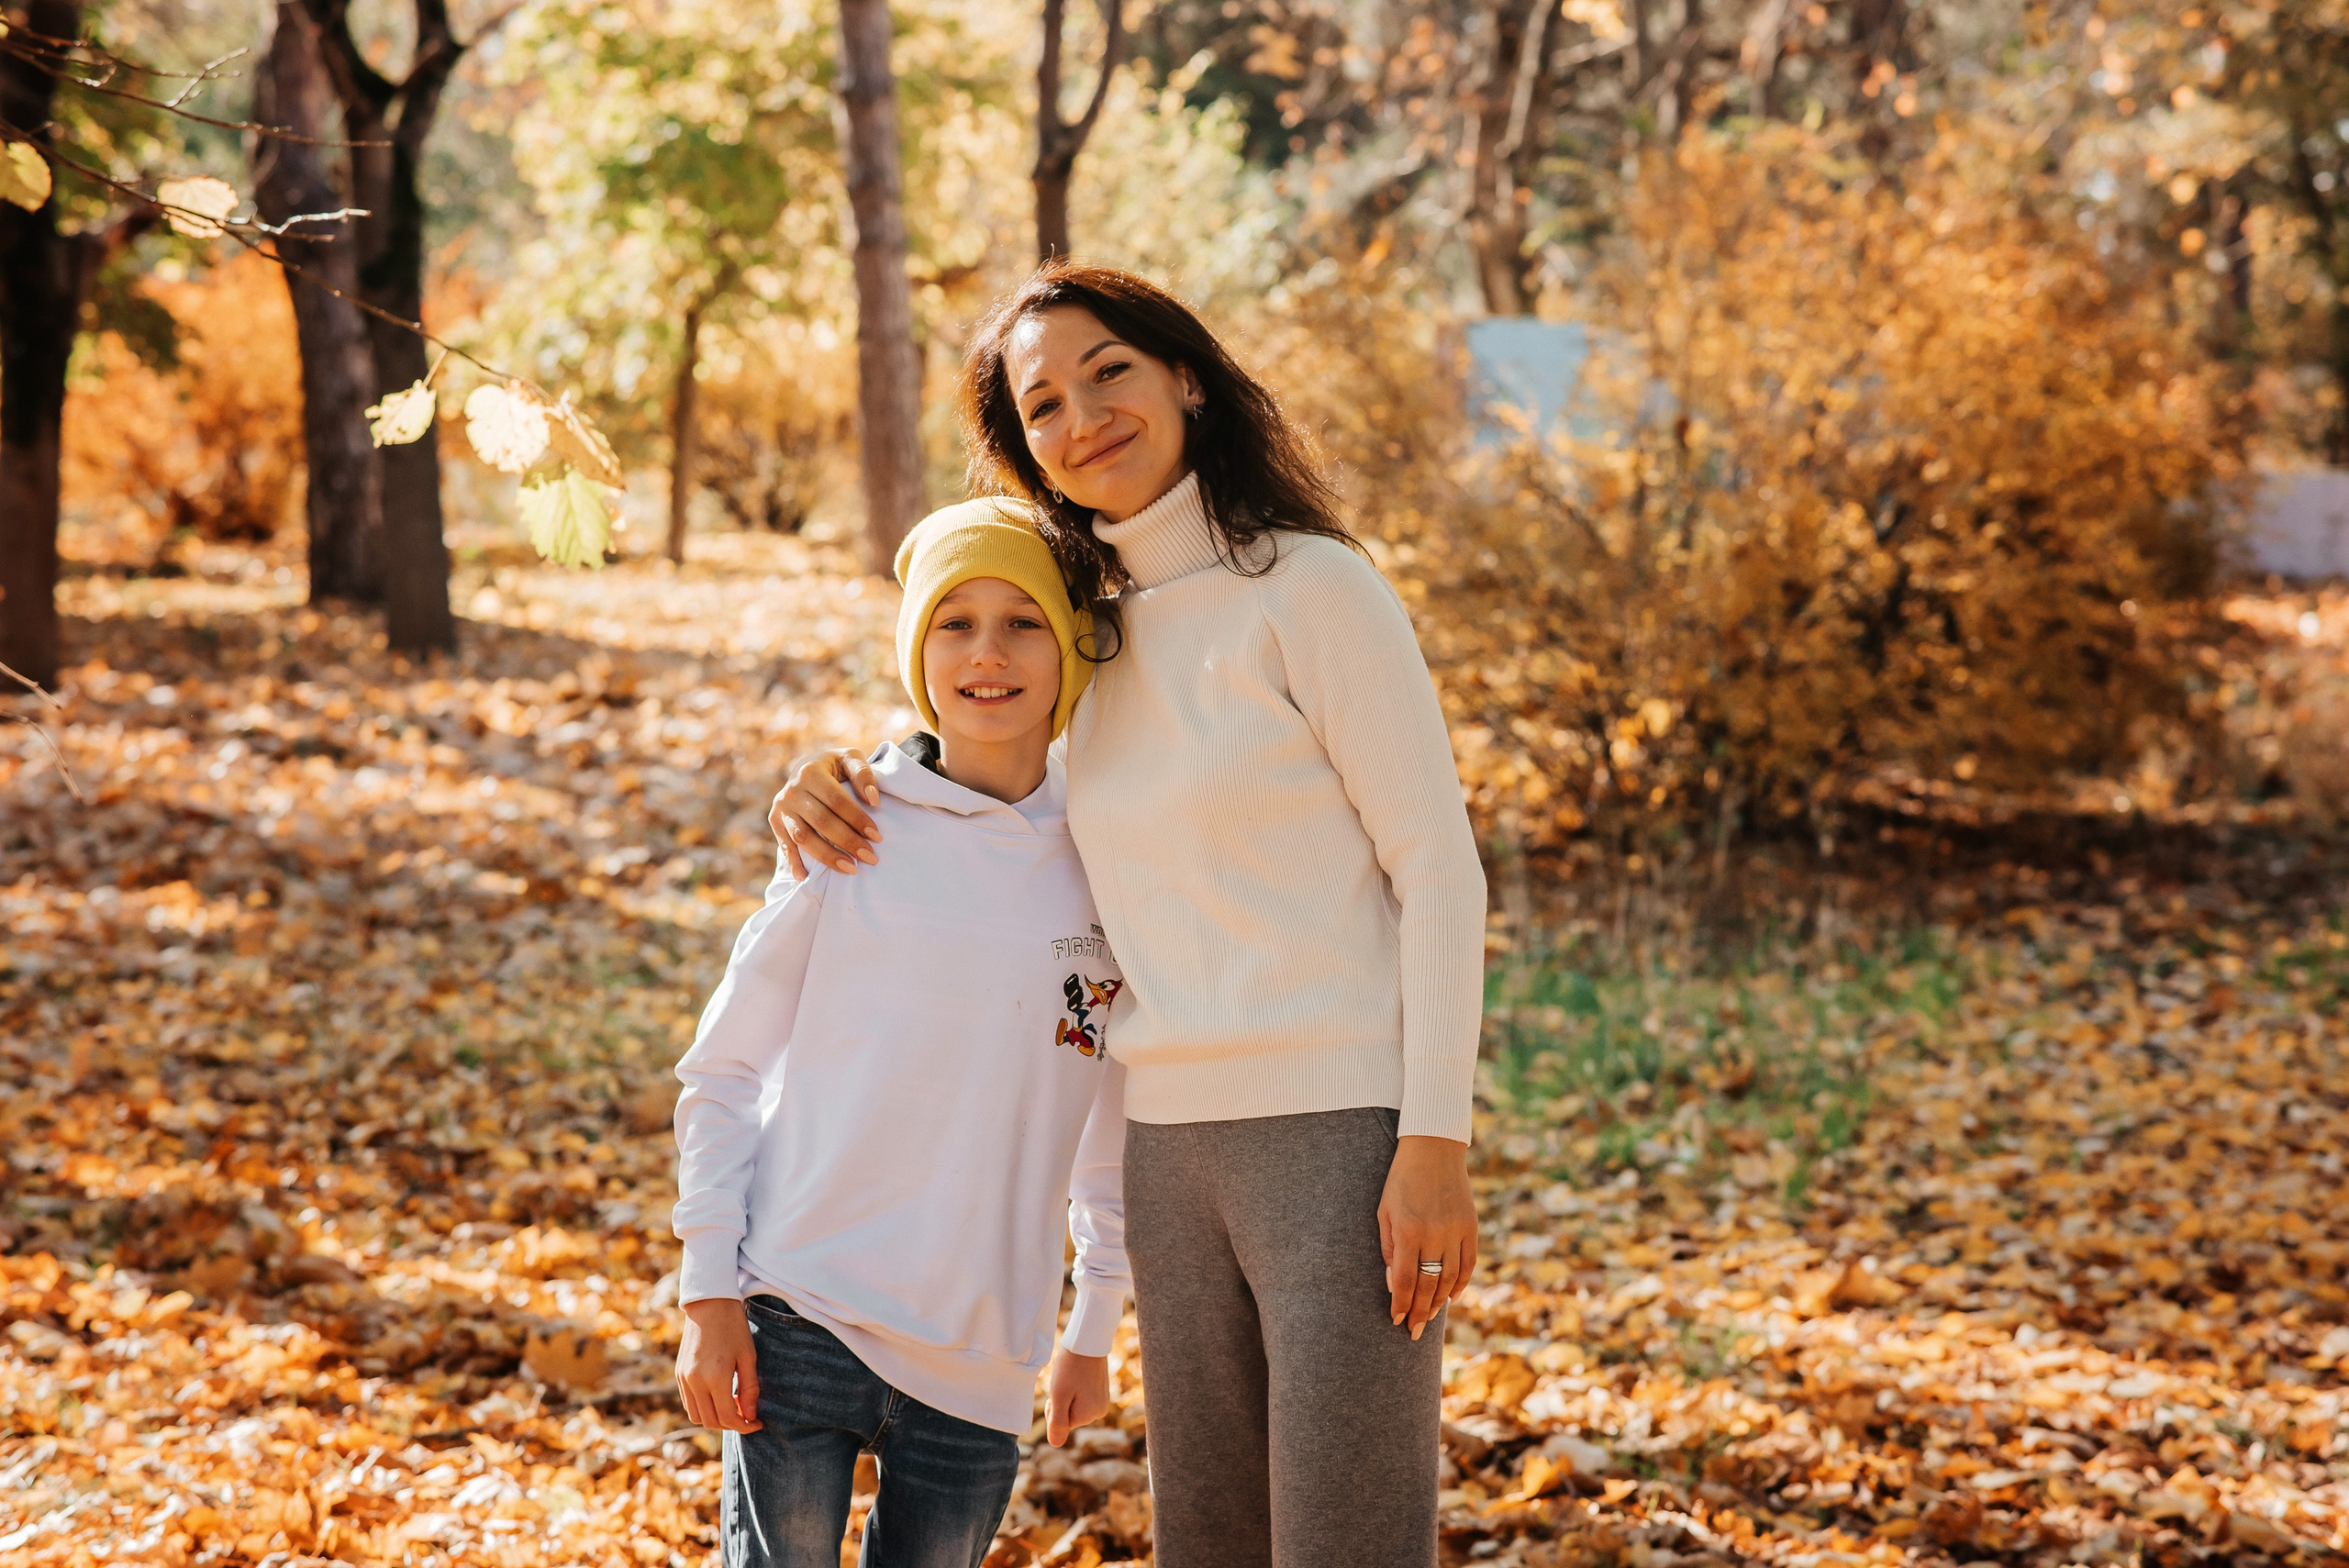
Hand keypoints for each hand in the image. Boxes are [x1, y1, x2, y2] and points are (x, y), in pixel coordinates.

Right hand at [676, 1298, 762, 1431]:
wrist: (709, 1304)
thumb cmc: (733, 1328)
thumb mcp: (748, 1357)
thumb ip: (750, 1389)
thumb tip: (750, 1417)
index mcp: (715, 1378)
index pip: (728, 1417)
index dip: (744, 1426)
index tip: (757, 1423)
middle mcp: (695, 1382)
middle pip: (711, 1422)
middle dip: (730, 1425)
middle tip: (746, 1416)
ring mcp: (683, 1379)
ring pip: (697, 1416)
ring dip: (715, 1418)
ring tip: (733, 1406)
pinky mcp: (678, 1374)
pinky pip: (689, 1403)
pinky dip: (703, 1408)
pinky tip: (719, 1397)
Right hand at [768, 747, 882, 878]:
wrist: (805, 768)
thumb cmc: (834, 766)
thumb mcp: (849, 758)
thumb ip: (863, 774)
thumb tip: (874, 801)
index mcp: (810, 772)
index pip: (836, 801)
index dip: (857, 819)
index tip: (877, 836)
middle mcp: (791, 790)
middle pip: (821, 822)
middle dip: (847, 842)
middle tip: (870, 858)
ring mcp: (781, 808)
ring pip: (803, 837)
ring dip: (827, 856)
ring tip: (851, 869)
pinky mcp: (775, 822)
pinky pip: (785, 846)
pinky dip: (794, 863)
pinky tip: (806, 878)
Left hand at [1044, 1348, 1109, 1445]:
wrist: (1087, 1341)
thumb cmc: (1071, 1367)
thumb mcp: (1059, 1395)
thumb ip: (1057, 1422)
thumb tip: (1055, 1444)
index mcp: (1089, 1415)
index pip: (1062, 1423)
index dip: (1054, 1407)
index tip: (1058, 1388)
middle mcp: (1100, 1411)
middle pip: (1070, 1415)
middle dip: (1062, 1401)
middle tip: (1065, 1381)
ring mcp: (1103, 1400)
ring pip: (1075, 1405)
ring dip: (1069, 1394)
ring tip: (1072, 1376)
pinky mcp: (1102, 1390)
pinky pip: (1083, 1397)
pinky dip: (1076, 1388)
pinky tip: (1078, 1374)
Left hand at [1378, 1134, 1476, 1341]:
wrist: (1433, 1150)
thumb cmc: (1400, 1181)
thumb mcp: (1385, 1211)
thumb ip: (1388, 1248)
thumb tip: (1393, 1284)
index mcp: (1408, 1231)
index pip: (1404, 1280)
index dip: (1401, 1304)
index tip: (1397, 1321)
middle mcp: (1434, 1235)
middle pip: (1428, 1285)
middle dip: (1419, 1312)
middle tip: (1413, 1332)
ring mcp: (1455, 1231)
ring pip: (1449, 1279)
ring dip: (1439, 1302)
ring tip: (1430, 1318)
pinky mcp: (1471, 1227)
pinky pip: (1468, 1264)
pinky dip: (1461, 1284)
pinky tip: (1451, 1297)